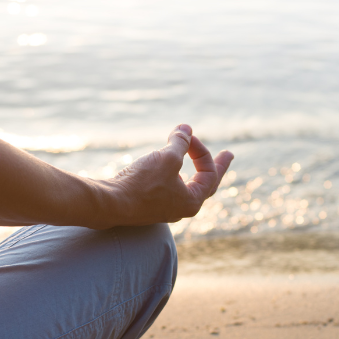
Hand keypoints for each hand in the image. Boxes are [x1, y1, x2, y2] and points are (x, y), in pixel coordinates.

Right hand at [105, 124, 233, 224]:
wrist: (110, 203)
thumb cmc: (142, 183)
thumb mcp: (167, 157)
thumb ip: (180, 142)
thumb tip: (186, 129)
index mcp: (192, 202)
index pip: (209, 174)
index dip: (202, 150)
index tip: (187, 135)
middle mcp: (180, 209)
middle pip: (204, 184)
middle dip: (214, 166)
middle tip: (228, 155)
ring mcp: (163, 209)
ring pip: (184, 185)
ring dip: (189, 168)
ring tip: (194, 158)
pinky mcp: (147, 205)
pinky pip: (167, 188)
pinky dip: (171, 173)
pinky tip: (167, 168)